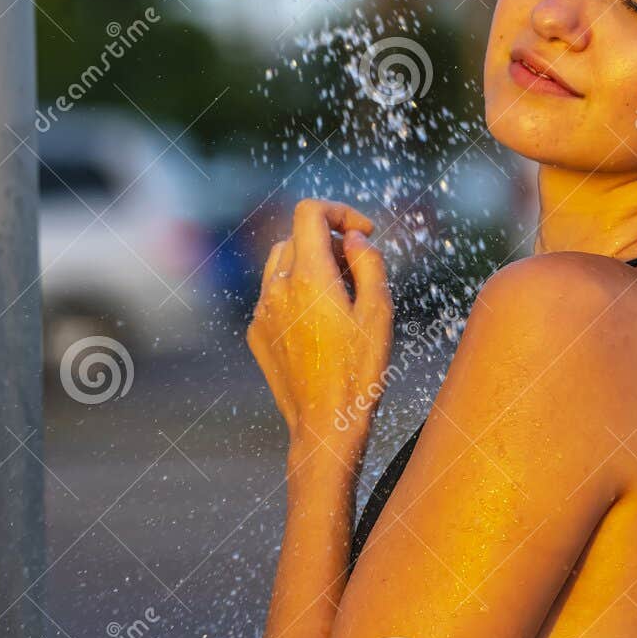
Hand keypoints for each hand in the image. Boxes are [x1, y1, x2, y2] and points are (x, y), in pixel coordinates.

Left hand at [247, 199, 392, 467]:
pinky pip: (274, 295)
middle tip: (360, 273)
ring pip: (281, 263)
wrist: (325, 426)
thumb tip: (354, 237)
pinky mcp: (257, 333)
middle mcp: (277, 288)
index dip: (340, 211)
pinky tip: (320, 324)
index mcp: (308, 277)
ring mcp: (262, 311)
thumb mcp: (379, 312)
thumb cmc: (360, 372)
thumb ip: (368, 263)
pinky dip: (296, 292)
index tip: (364, 232)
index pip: (309, 212)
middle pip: (297, 236)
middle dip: (331, 242)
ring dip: (310, 264)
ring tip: (341, 296)